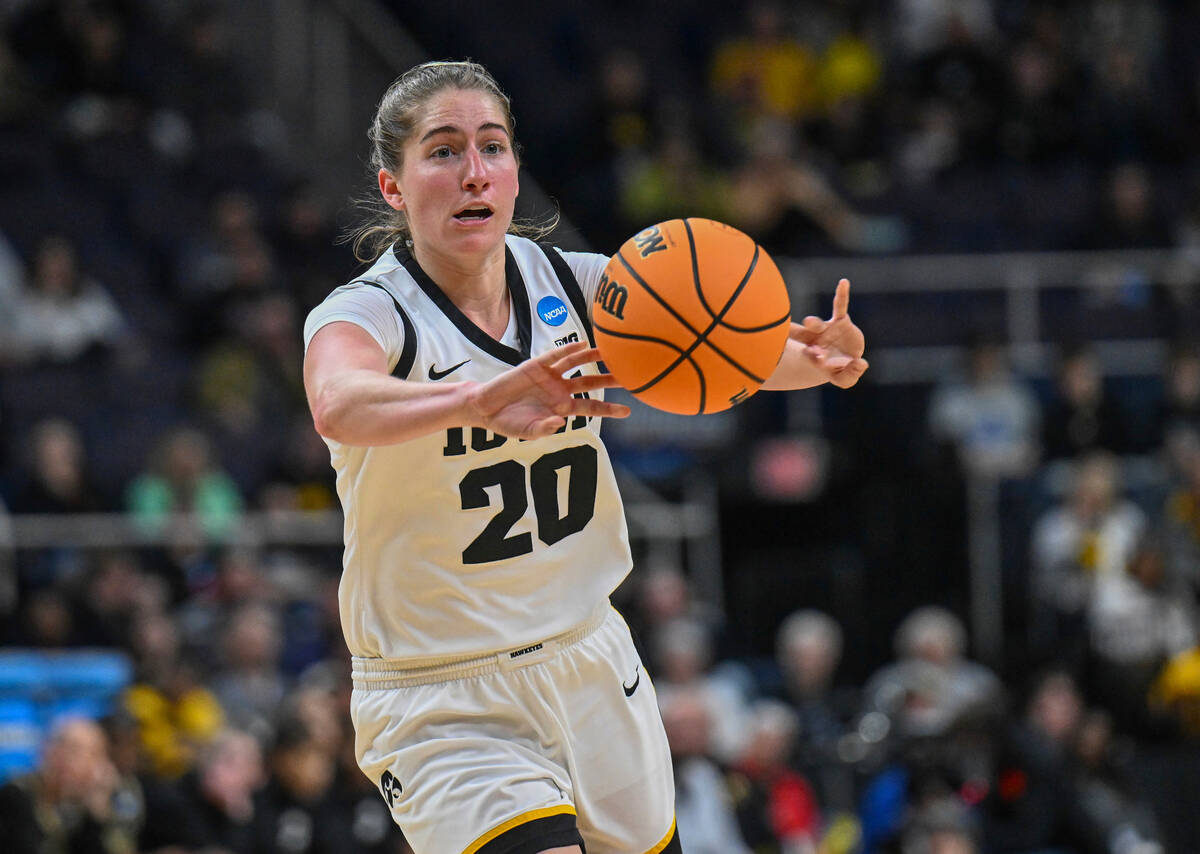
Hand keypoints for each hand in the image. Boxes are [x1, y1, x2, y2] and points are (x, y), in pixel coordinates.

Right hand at [466, 341, 629, 437]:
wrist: (486, 409)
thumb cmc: (508, 423)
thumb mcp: (528, 431)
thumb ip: (544, 428)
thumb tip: (560, 422)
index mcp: (562, 407)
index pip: (591, 407)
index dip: (608, 409)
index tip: (627, 411)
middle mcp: (559, 390)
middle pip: (590, 382)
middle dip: (609, 379)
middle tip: (630, 376)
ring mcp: (549, 376)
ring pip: (576, 364)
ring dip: (593, 358)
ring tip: (610, 351)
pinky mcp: (535, 366)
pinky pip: (555, 356)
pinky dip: (568, 349)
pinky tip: (582, 344)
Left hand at [790, 278, 867, 388]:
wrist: (846, 360)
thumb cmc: (839, 370)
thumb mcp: (844, 380)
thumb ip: (850, 375)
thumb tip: (861, 362)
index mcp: (813, 355)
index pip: (809, 355)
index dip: (812, 356)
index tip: (816, 357)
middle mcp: (816, 341)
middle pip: (804, 338)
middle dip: (797, 336)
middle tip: (794, 338)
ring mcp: (827, 329)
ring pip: (818, 325)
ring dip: (813, 323)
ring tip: (809, 322)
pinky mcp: (841, 321)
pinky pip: (840, 305)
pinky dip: (841, 294)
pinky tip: (844, 283)